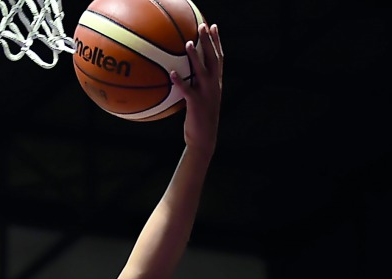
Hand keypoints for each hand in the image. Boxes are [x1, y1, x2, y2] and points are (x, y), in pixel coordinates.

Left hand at [171, 22, 222, 157]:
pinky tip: (172, 74)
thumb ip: (197, 86)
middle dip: (208, 41)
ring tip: (188, 43)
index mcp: (216, 83)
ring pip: (201, 71)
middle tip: (203, 26)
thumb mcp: (202, 101)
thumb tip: (183, 75)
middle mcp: (214, 86)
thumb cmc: (200, 121)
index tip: (214, 26)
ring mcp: (206, 94)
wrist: (204, 139)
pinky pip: (187, 90)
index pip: (219, 58)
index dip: (217, 42)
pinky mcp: (196, 104)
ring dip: (195, 57)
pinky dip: (179, 82)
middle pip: (213, 59)